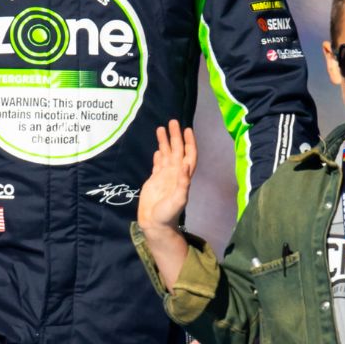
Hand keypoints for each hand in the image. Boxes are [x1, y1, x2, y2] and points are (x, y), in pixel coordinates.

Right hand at [137, 120, 196, 235]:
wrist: (156, 224)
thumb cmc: (169, 214)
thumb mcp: (178, 200)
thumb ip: (183, 184)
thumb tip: (185, 166)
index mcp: (182, 176)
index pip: (189, 155)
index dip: (189, 142)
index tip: (187, 129)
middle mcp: (175, 173)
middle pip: (177, 150)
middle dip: (175, 136)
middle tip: (172, 121)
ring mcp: (165, 176)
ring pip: (167, 154)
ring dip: (165, 142)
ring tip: (161, 128)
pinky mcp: (154, 180)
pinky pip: (158, 164)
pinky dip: (159, 155)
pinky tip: (159, 148)